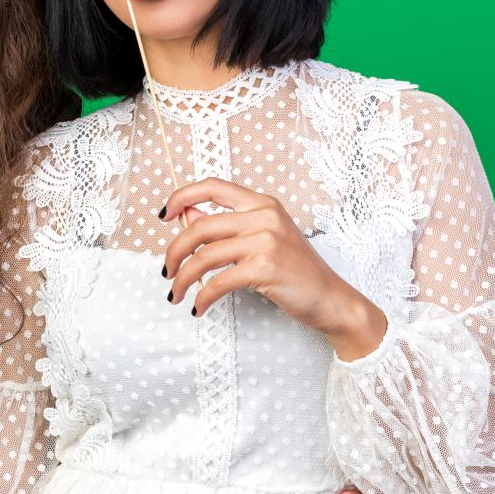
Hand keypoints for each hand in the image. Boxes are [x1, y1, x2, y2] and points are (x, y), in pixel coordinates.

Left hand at [162, 178, 387, 359]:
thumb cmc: (294, 270)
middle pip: (199, 227)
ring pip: (204, 256)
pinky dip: (202, 297)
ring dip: (183, 278)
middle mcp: (263, 216)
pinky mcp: (265, 268)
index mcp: (261, 203)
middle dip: (174, 251)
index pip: (212, 186)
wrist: (330, 298)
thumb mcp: (262, 238)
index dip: (181, 196)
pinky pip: (217, 282)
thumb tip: (184, 216)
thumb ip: (226, 226)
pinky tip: (198, 307)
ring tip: (177, 293)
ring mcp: (265, 241)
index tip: (164, 215)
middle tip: (167, 271)